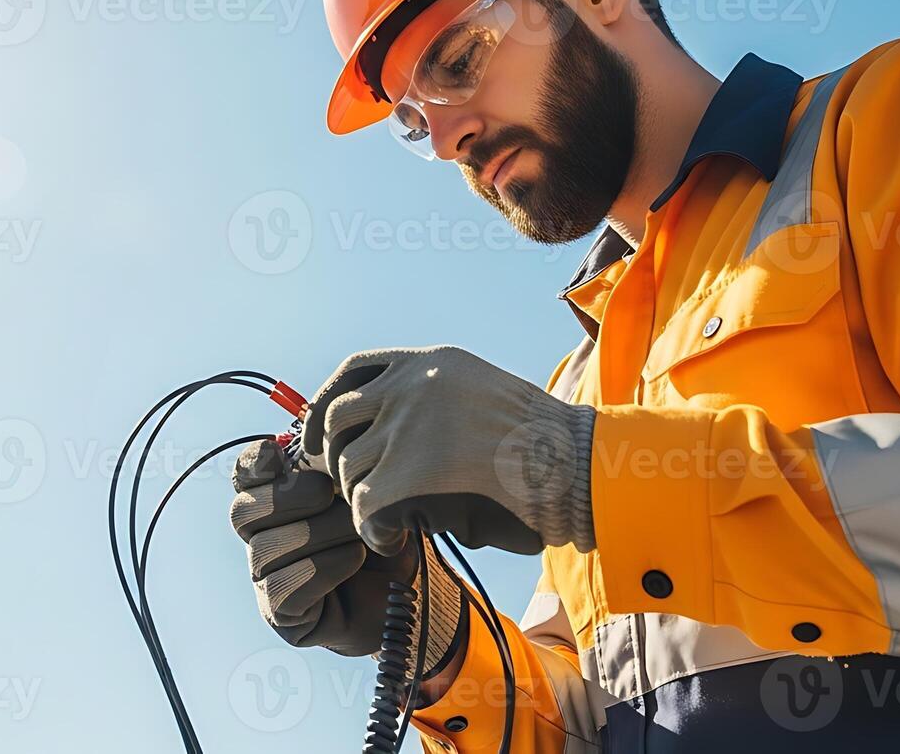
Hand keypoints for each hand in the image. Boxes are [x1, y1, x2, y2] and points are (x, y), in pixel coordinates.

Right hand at [230, 439, 462, 675]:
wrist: (415, 590)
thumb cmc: (387, 533)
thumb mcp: (369, 487)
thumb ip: (338, 458)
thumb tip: (316, 427)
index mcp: (276, 500)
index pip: (243, 476)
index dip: (255, 464)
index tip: (281, 456)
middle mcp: (263, 538)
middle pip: (242, 511)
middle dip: (289, 498)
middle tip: (330, 494)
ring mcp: (267, 578)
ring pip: (265, 550)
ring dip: (318, 534)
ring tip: (359, 532)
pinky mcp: (281, 614)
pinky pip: (281, 588)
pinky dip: (322, 568)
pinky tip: (354, 558)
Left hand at [300, 345, 597, 555]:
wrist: (576, 467)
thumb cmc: (545, 443)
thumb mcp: (486, 394)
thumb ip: (438, 399)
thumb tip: (387, 430)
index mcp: (430, 361)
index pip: (353, 371)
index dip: (328, 402)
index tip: (323, 431)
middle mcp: (410, 385)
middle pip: (339, 418)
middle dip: (335, 455)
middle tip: (351, 487)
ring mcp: (406, 426)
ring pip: (350, 465)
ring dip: (360, 498)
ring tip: (384, 519)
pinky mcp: (408, 472)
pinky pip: (364, 506)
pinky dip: (371, 529)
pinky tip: (391, 538)